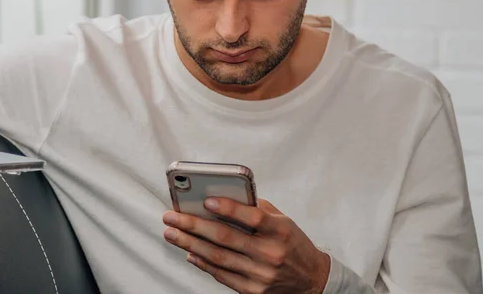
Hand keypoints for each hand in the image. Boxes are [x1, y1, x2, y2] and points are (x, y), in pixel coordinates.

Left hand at [162, 198, 330, 293]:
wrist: (310, 279)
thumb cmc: (292, 243)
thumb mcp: (282, 220)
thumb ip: (256, 209)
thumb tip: (222, 196)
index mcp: (280, 231)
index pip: (253, 217)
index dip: (228, 208)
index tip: (205, 200)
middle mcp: (271, 253)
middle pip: (226, 238)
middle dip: (193, 226)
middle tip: (172, 217)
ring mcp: (261, 275)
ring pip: (218, 257)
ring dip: (190, 244)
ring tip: (172, 233)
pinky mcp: (253, 291)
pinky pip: (221, 275)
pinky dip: (202, 263)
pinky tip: (189, 252)